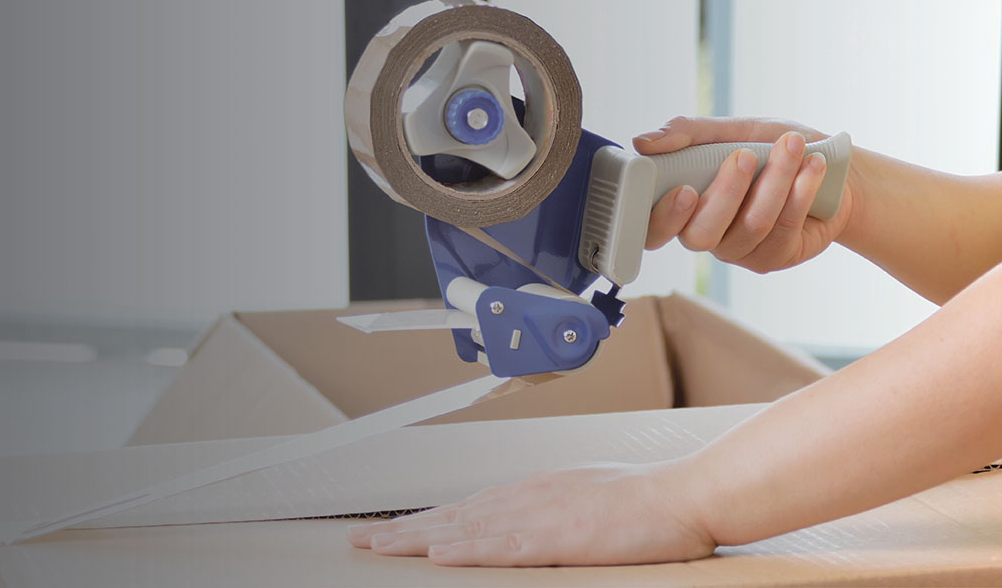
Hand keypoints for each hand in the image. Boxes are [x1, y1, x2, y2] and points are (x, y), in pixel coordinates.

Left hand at [346, 461, 714, 566]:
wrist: (683, 494)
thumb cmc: (645, 501)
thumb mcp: (588, 499)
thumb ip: (554, 512)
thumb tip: (530, 524)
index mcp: (535, 491)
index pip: (468, 508)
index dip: (428, 520)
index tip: (395, 529)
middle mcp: (527, 497)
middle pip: (454, 516)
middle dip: (406, 529)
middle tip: (362, 540)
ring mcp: (539, 516)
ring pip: (465, 529)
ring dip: (418, 538)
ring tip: (378, 546)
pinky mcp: (557, 537)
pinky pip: (502, 546)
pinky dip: (465, 551)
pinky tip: (436, 554)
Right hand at [633, 116, 854, 273]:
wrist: (831, 165)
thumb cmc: (771, 146)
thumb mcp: (730, 130)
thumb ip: (688, 134)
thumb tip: (644, 141)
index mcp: (684, 206)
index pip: (654, 230)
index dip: (663, 218)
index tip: (685, 189)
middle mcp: (706, 233)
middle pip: (701, 234)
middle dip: (726, 192)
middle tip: (745, 155)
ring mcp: (740, 250)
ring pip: (750, 226)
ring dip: (774, 180)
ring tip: (792, 146)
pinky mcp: (774, 257)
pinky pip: (783, 229)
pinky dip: (800, 191)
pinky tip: (812, 167)